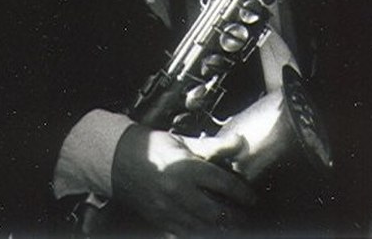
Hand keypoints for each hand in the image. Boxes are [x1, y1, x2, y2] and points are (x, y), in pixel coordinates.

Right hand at [111, 124, 256, 234]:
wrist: (119, 160)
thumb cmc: (153, 148)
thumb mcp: (184, 142)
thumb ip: (213, 146)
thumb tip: (240, 143)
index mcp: (186, 168)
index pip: (223, 184)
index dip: (242, 193)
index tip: (252, 198)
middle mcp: (179, 191)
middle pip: (216, 212)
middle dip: (236, 217)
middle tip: (247, 217)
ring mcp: (169, 209)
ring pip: (202, 227)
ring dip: (221, 229)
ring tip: (234, 227)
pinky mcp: (161, 220)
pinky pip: (185, 234)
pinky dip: (200, 234)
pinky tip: (209, 231)